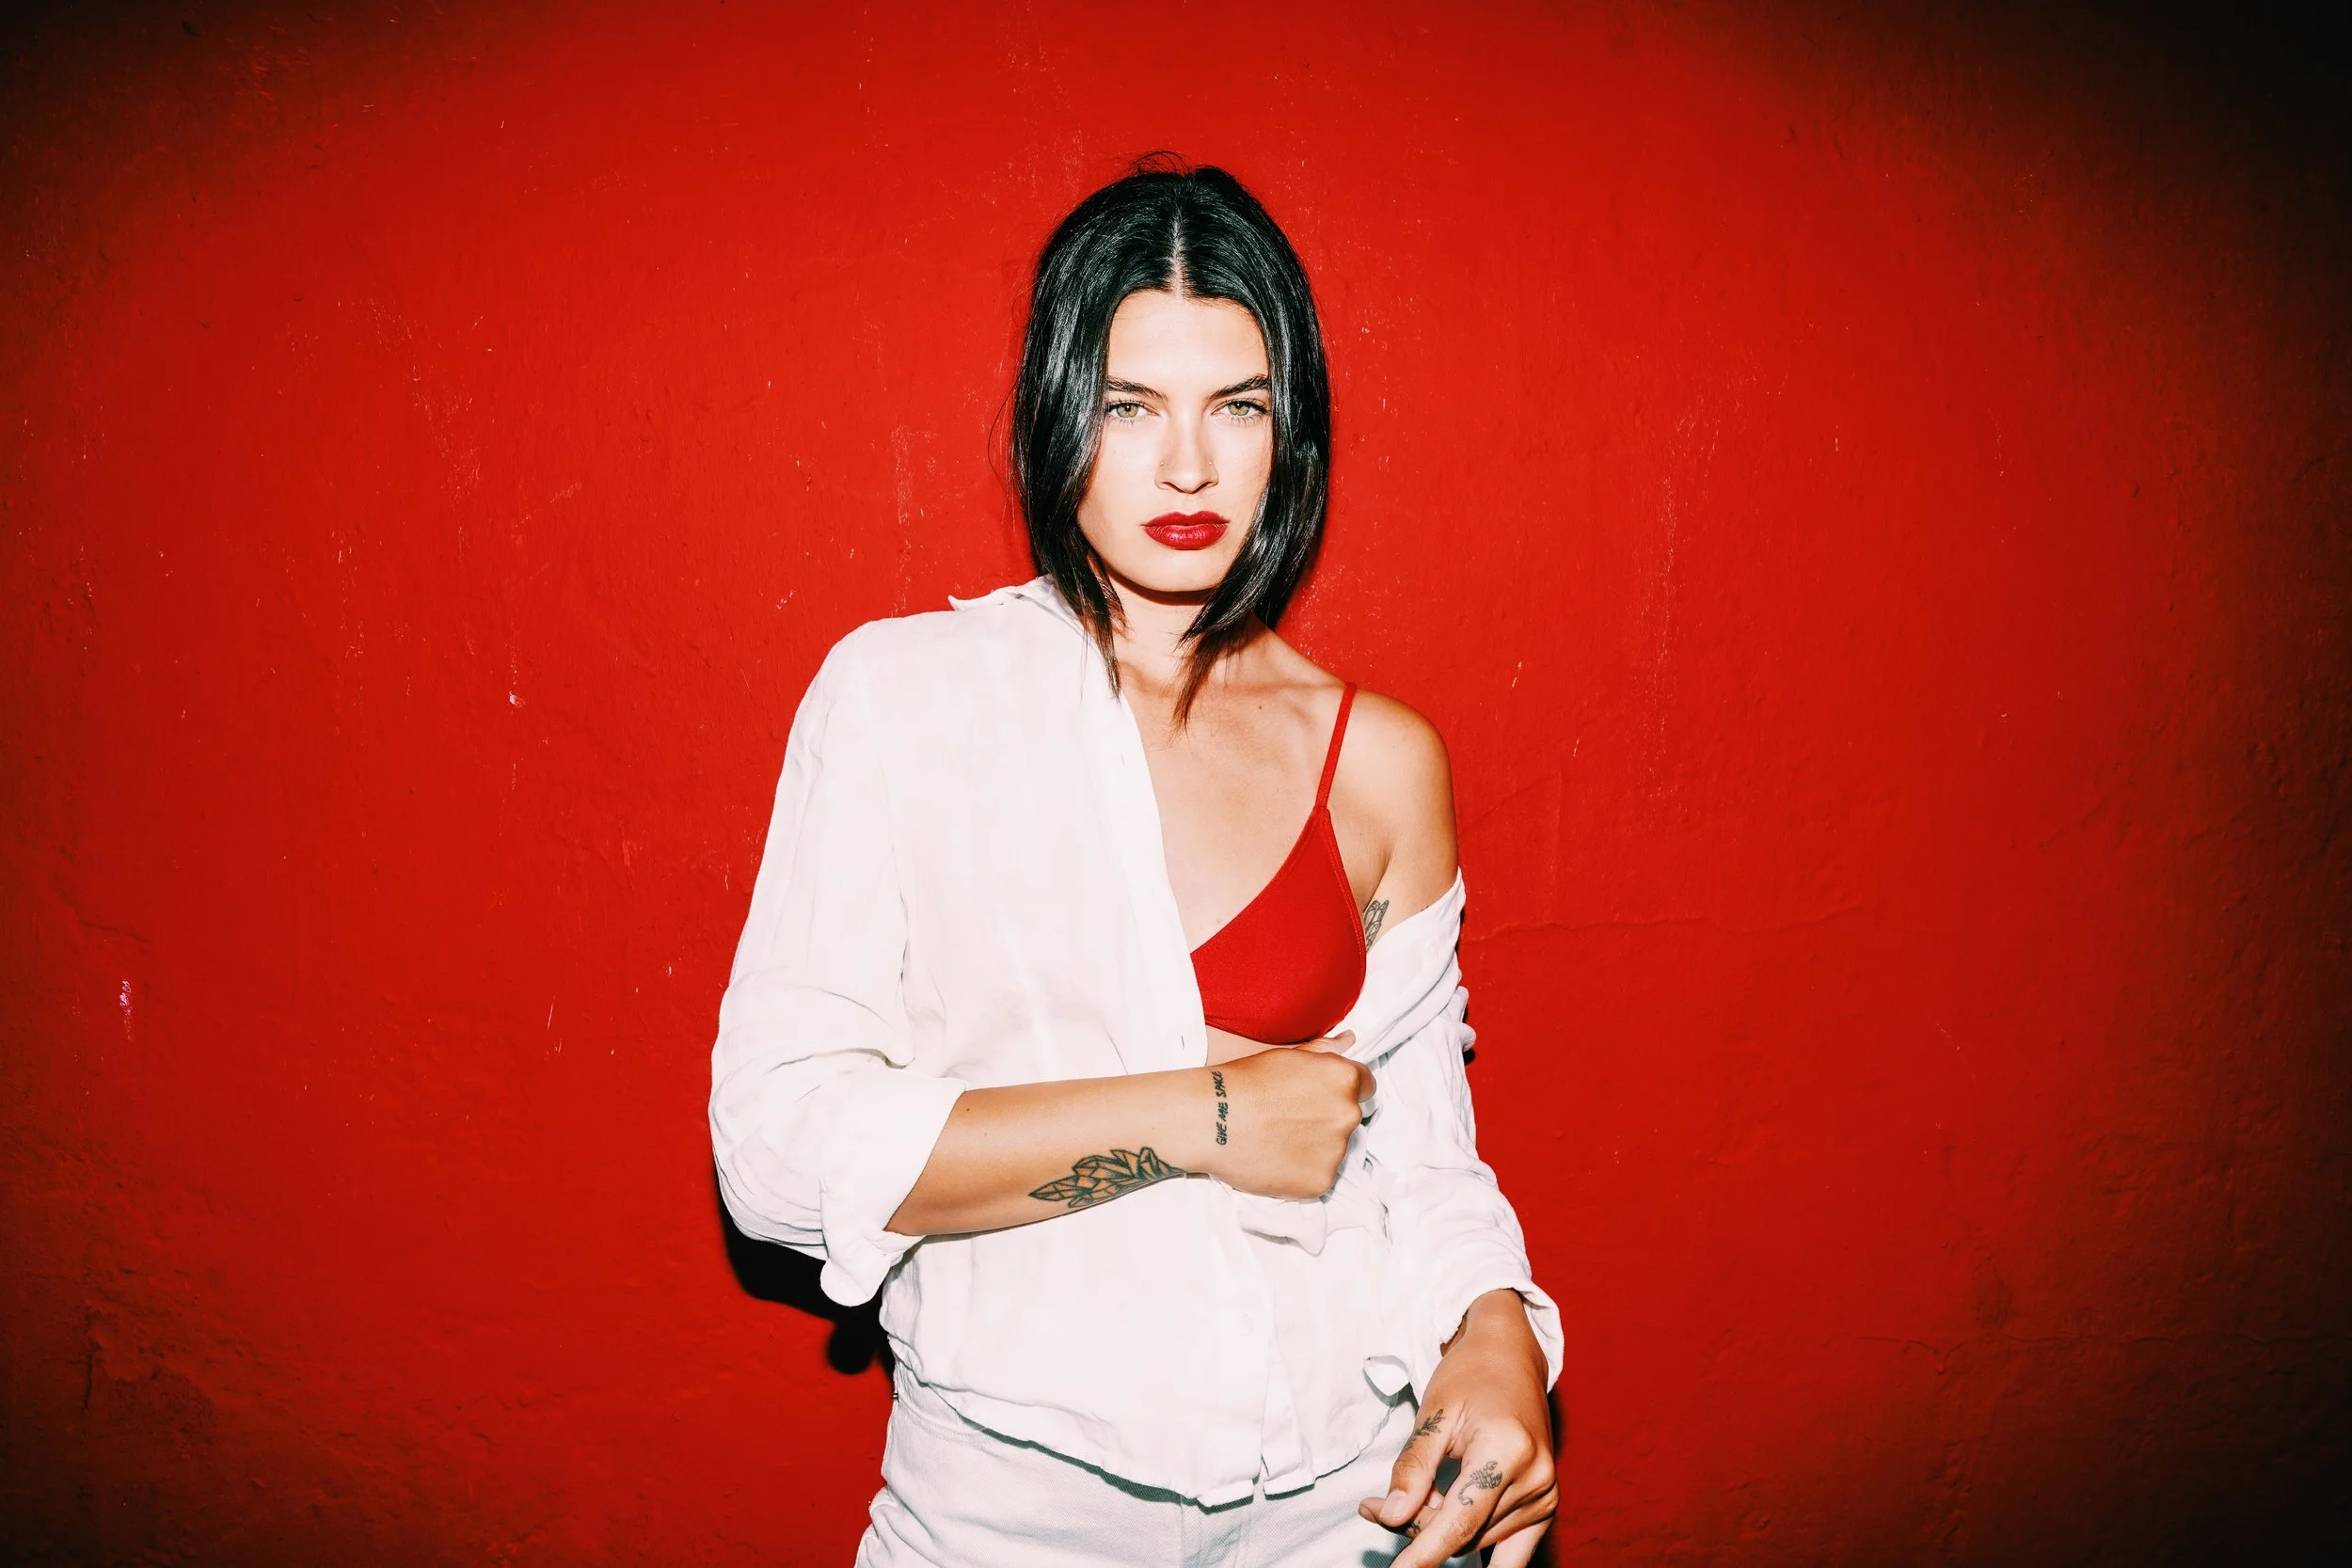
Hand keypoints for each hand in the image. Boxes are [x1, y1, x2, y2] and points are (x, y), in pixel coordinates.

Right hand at [1195, 1034, 1369, 1199]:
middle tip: (1288, 1119)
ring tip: (1276, 1140)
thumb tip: (1349, 1040)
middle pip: (1348, 1118)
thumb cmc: (1242, 1081)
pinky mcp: (1319, 1183)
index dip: (1341, 1089)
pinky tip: (1274, 1160)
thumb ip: (1324, 1051)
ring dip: (1314, 1147)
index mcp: (1344, 1079)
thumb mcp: (1286, 1056)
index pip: (1365, 1085)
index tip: (1319, 1096)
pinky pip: (1317, 1177)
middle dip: (1326, 1118)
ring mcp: (1335, 1152)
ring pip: (1333, 1150)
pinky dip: (1300, 1172)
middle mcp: (1348, 1115)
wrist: (1210, 1119)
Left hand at [1361, 1290, 1555, 1567]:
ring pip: (1479, 1539)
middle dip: (1418, 1527)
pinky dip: (1482, 1551)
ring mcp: (1546, 1492)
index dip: (1423, 1551)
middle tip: (1376, 1505)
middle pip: (1465, 1532)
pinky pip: (1514, 1551)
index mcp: (1507, 1449)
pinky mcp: (1546, 1502)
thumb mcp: (1433, 1415)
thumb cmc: (1469, 1377)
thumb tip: (1392, 1518)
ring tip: (1417, 1492)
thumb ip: (1413, 1469)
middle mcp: (1536, 1476)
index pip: (1460, 1520)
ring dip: (1442, 1529)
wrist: (1510, 1356)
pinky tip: (1452, 1551)